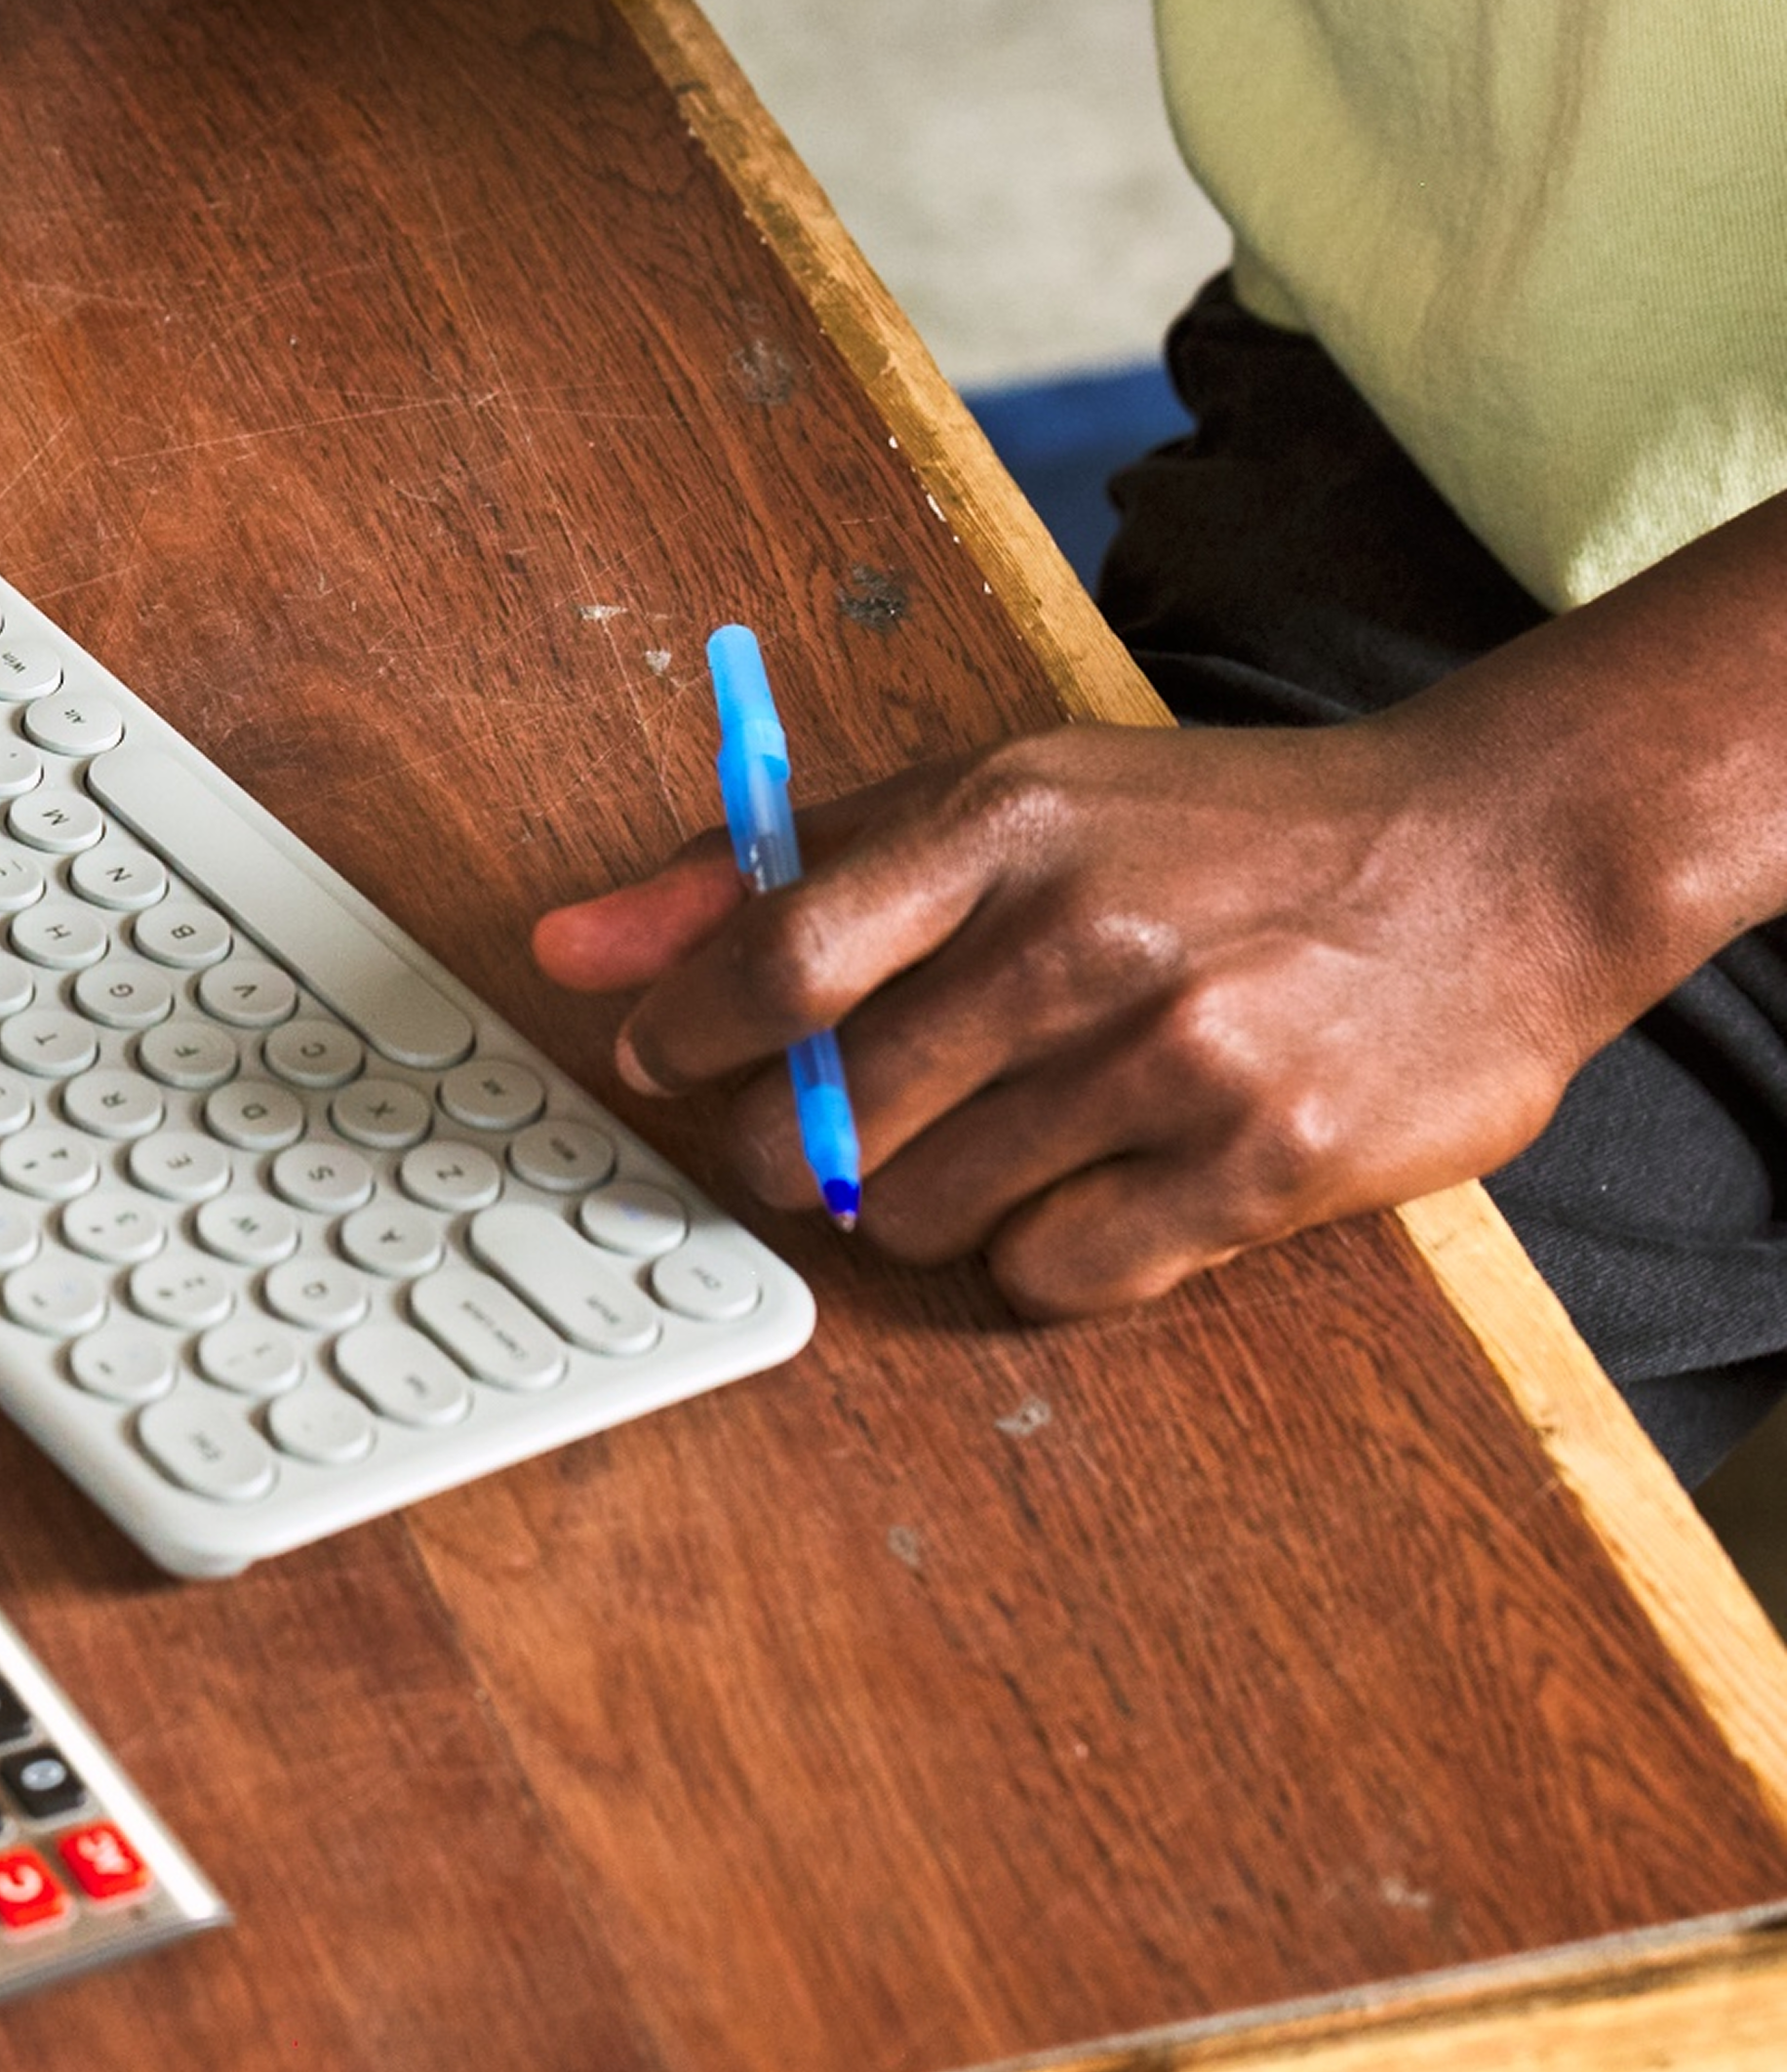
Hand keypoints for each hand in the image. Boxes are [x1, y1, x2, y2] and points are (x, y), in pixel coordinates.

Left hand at [526, 717, 1645, 1314]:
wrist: (1501, 859)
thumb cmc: (1220, 832)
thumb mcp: (1001, 794)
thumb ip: (771, 868)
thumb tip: (571, 946)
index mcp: (999, 824)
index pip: (771, 959)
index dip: (687, 1034)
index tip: (667, 1060)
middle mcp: (1079, 936)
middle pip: (826, 1118)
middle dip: (796, 1146)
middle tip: (846, 1126)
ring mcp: (1175, 1056)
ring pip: (924, 1211)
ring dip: (925, 1201)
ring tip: (1005, 1135)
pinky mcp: (1263, 1166)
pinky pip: (1055, 1277)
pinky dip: (1041, 1256)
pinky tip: (1095, 1187)